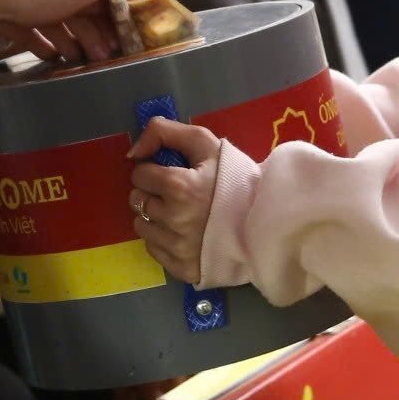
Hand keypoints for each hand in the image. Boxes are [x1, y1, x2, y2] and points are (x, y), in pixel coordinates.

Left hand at [124, 118, 220, 283]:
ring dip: (154, 217)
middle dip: (152, 194)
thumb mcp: (205, 143)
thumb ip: (165, 132)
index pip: (140, 175)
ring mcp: (177, 246)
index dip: (153, 171)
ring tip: (179, 213)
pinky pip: (153, 248)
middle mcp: (174, 219)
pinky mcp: (181, 267)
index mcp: (179, 186)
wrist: (265, 218)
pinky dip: (162, 239)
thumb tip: (133, 151)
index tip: (171, 174)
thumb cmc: (234, 178)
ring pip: (141, 226)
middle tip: (177, 194)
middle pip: (138, 200)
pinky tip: (183, 232)